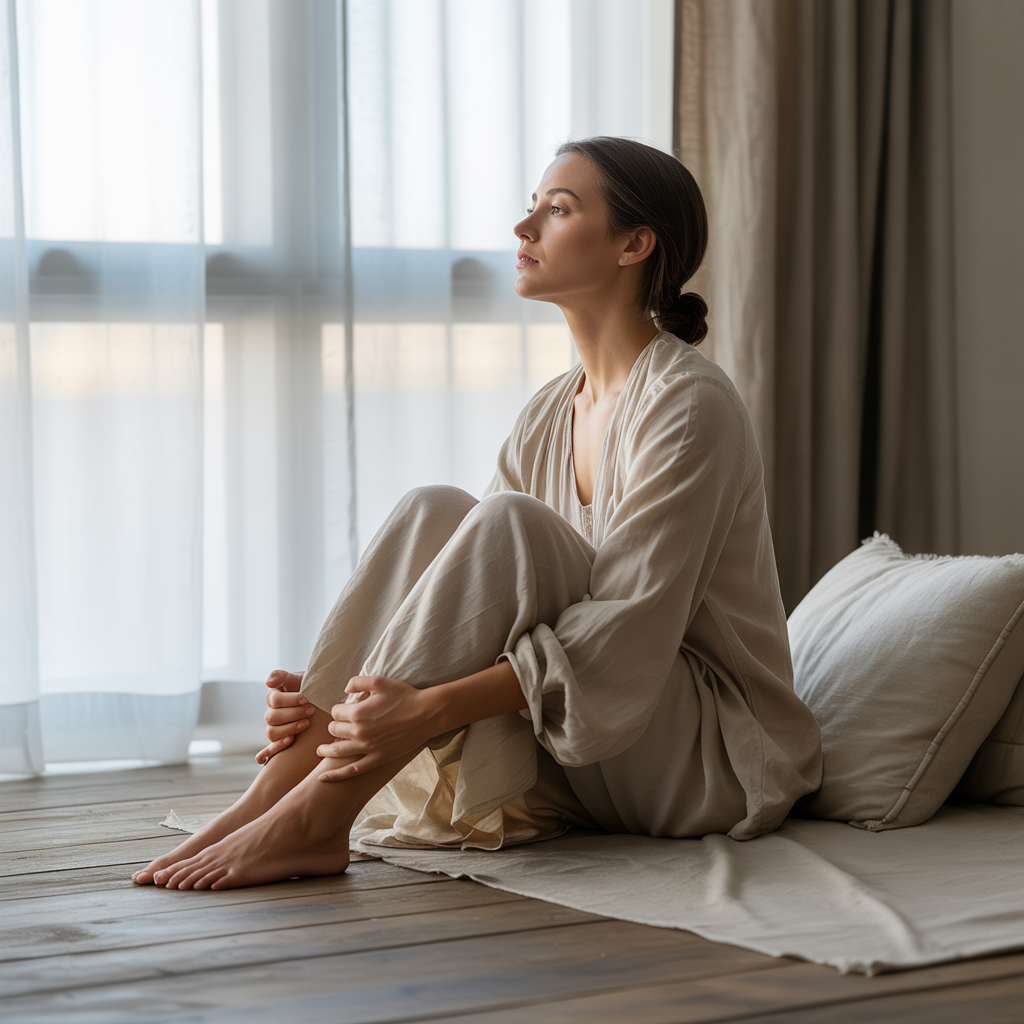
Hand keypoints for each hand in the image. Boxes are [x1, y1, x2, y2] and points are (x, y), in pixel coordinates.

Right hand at [255, 669, 314, 764]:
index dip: (289, 700)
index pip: (274, 699)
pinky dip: (278, 746)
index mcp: (274, 696)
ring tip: (307, 723)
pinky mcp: (279, 740)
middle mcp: (271, 712)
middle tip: (311, 710)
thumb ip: (283, 677)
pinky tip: (292, 740)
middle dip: (293, 713)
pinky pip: (272, 747)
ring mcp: (274, 727)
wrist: (321, 701)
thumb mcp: (300, 678)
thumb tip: (268, 682)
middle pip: (272, 717)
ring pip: (272, 732)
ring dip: (290, 728)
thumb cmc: (311, 688)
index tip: (305, 698)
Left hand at [315, 675, 435, 781]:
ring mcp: (367, 748)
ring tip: (320, 750)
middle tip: (339, 724)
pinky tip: (323, 778)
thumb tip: (345, 690)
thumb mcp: (380, 681)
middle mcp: (359, 732)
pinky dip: (336, 775)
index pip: (335, 712)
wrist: (427, 714)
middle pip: (334, 730)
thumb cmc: (405, 696)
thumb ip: (358, 681)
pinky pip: (352, 770)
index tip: (344, 708)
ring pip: (337, 751)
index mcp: (357, 713)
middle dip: (334, 726)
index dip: (338, 709)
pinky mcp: (377, 759)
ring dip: (325, 750)